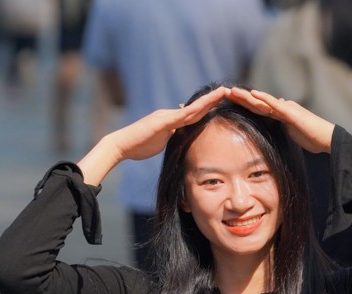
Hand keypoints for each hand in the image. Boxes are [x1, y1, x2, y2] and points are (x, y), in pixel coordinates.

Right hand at [77, 86, 229, 183]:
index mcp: (171, 120)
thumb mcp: (161, 140)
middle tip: (229, 90)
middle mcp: (170, 115)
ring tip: (223, 93)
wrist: (122, 145)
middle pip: (196, 108)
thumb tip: (181, 134)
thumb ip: (172, 135)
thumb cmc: (139, 145)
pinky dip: (194, 110)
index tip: (221, 102)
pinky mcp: (161, 121)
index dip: (208, 108)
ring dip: (208, 101)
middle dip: (213, 100)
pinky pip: (181, 116)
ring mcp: (166, 117)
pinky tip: (206, 105)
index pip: (194, 114)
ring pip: (192, 109)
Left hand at [228, 87, 334, 153]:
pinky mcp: (292, 113)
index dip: (244, 104)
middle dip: (241, 98)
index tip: (230, 102)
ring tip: (233, 91)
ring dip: (247, 96)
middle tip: (224, 92)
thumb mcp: (291, 131)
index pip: (259, 108)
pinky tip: (255, 94)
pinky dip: (265, 99)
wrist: (327, 138)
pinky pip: (276, 105)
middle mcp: (282, 107)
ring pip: (263, 101)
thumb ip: (282, 124)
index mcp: (280, 113)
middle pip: (257, 103)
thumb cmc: (311, 136)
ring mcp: (287, 109)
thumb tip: (275, 115)